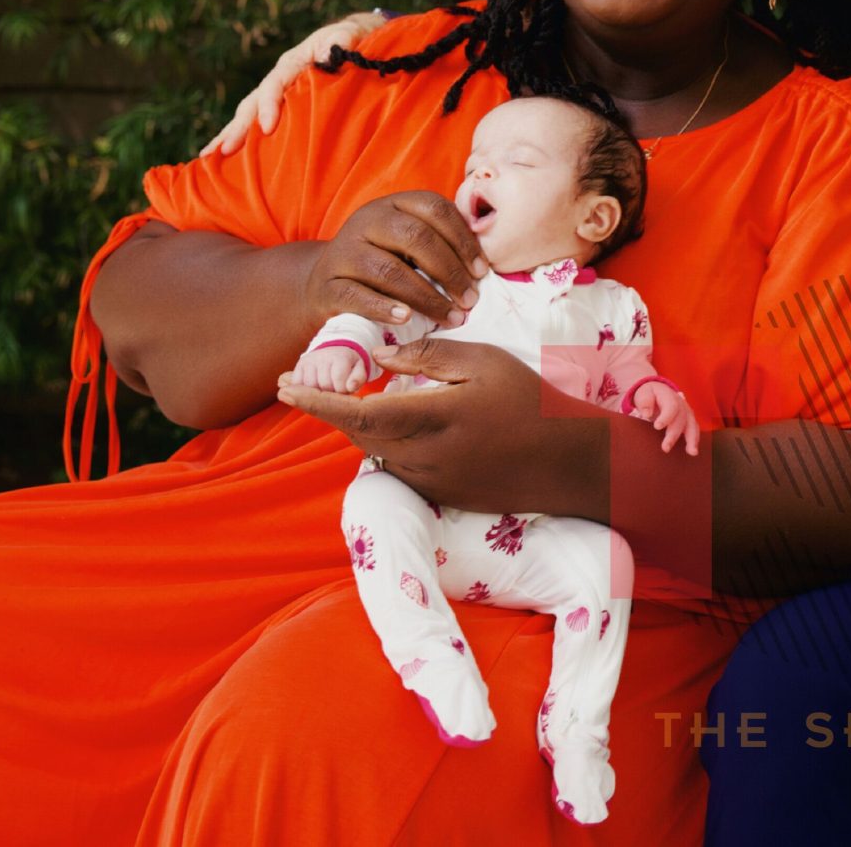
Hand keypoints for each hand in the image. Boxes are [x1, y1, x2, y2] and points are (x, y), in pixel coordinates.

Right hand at [201, 10, 387, 155]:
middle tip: (224, 150)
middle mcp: (279, 78)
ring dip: (230, 134)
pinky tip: (226, 158)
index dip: (269, 104)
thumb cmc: (352, 40)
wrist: (353, 40)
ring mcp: (278, 92)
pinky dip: (244, 138)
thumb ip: (341, 42)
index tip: (267, 128)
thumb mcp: (348, 36)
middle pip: (252, 102)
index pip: (275, 83)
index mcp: (293, 62)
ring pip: (248, 113)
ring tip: (210, 157)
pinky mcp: (282, 107)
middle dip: (238, 127)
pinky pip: (258, 121)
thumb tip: (331, 52)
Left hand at [278, 338, 585, 510]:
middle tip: (305, 377)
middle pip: (356, 431)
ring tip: (351, 392)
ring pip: (374, 448)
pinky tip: (400, 418)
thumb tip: (380, 358)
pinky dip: (386, 438)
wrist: (566, 464)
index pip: (355, 412)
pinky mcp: (438, 494)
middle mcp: (420, 457)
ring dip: (358, 422)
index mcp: (429, 419)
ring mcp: (428, 481)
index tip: (284, 384)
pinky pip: (397, 463)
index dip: (315, 400)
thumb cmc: (531, 403)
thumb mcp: (484, 362)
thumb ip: (427, 357)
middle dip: (328, 407)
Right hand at [292, 344, 369, 393]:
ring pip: (309, 387)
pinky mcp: (299, 365)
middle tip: (335, 389)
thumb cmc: (349, 366)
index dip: (343, 391)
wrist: (334, 353)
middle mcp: (322, 356)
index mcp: (340, 356)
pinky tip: (314, 388)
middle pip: (324, 385)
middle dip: (331, 393)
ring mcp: (309, 360)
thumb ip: (358, 379)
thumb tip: (351, 386)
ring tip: (325, 389)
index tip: (345, 389)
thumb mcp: (359, 370)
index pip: (339, 381)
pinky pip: (297, 384)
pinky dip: (304, 390)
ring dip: (318, 393)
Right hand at [303, 191, 487, 330]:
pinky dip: (385, 308)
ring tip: (450, 318)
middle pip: (415, 237)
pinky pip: (357, 296)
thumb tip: (485, 262)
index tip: (483, 271)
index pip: (435, 209)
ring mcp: (344, 252)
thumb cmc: (383, 264)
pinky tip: (407, 319)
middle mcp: (366, 221)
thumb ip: (440, 243)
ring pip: (389, 270)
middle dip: (450, 271)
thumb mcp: (408, 245)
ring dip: (426, 297)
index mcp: (393, 205)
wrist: (325, 284)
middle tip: (471, 300)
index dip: (463, 239)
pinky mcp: (327, 285)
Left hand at [628, 380, 699, 455]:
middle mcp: (681, 404)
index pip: (671, 406)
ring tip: (691, 452)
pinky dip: (694, 440)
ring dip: (692, 439)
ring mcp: (687, 413)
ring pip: (692, 425)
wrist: (658, 392)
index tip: (657, 427)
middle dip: (674, 434)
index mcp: (669, 396)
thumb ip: (645, 402)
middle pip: (681, 419)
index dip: (666, 417)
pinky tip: (692, 451)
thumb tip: (647, 414)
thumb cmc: (650, 395)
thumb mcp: (644, 393)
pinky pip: (694, 430)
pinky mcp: (689, 421)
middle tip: (665, 448)